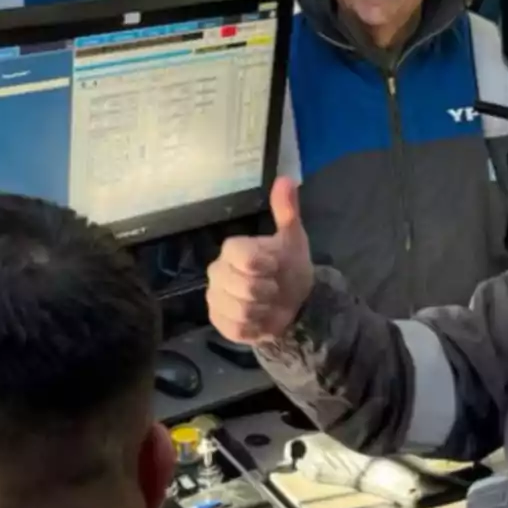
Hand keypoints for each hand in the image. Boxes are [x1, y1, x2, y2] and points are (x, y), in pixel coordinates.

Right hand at [207, 176, 314, 344]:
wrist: (293, 302)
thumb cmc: (289, 267)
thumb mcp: (293, 239)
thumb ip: (287, 211)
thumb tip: (286, 179)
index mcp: (233, 249)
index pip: (240, 254)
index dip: (263, 263)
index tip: (275, 265)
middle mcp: (217, 271)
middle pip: (241, 285)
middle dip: (266, 289)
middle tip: (273, 287)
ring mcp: (215, 298)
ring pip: (239, 309)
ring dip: (263, 309)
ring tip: (267, 303)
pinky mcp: (218, 322)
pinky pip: (235, 328)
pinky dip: (255, 327)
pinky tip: (260, 319)